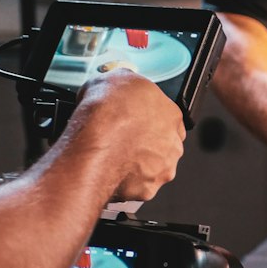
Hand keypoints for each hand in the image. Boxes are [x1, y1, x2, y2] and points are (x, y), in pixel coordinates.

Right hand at [73, 70, 185, 200]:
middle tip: (121, 139)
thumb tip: (119, 83)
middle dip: (144, 142)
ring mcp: (162, 168)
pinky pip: (137, 186)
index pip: (167, 116)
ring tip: (113, 156)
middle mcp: (172, 143)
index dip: (146, 117)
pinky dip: (125, 181)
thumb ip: (125, 83)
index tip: (132, 119)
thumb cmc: (106, 114)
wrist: (93, 146)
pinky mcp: (148, 190)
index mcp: (171, 113)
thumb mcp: (114, 78)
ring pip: (152, 167)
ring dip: (137, 163)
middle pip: (161, 143)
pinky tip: (110, 170)